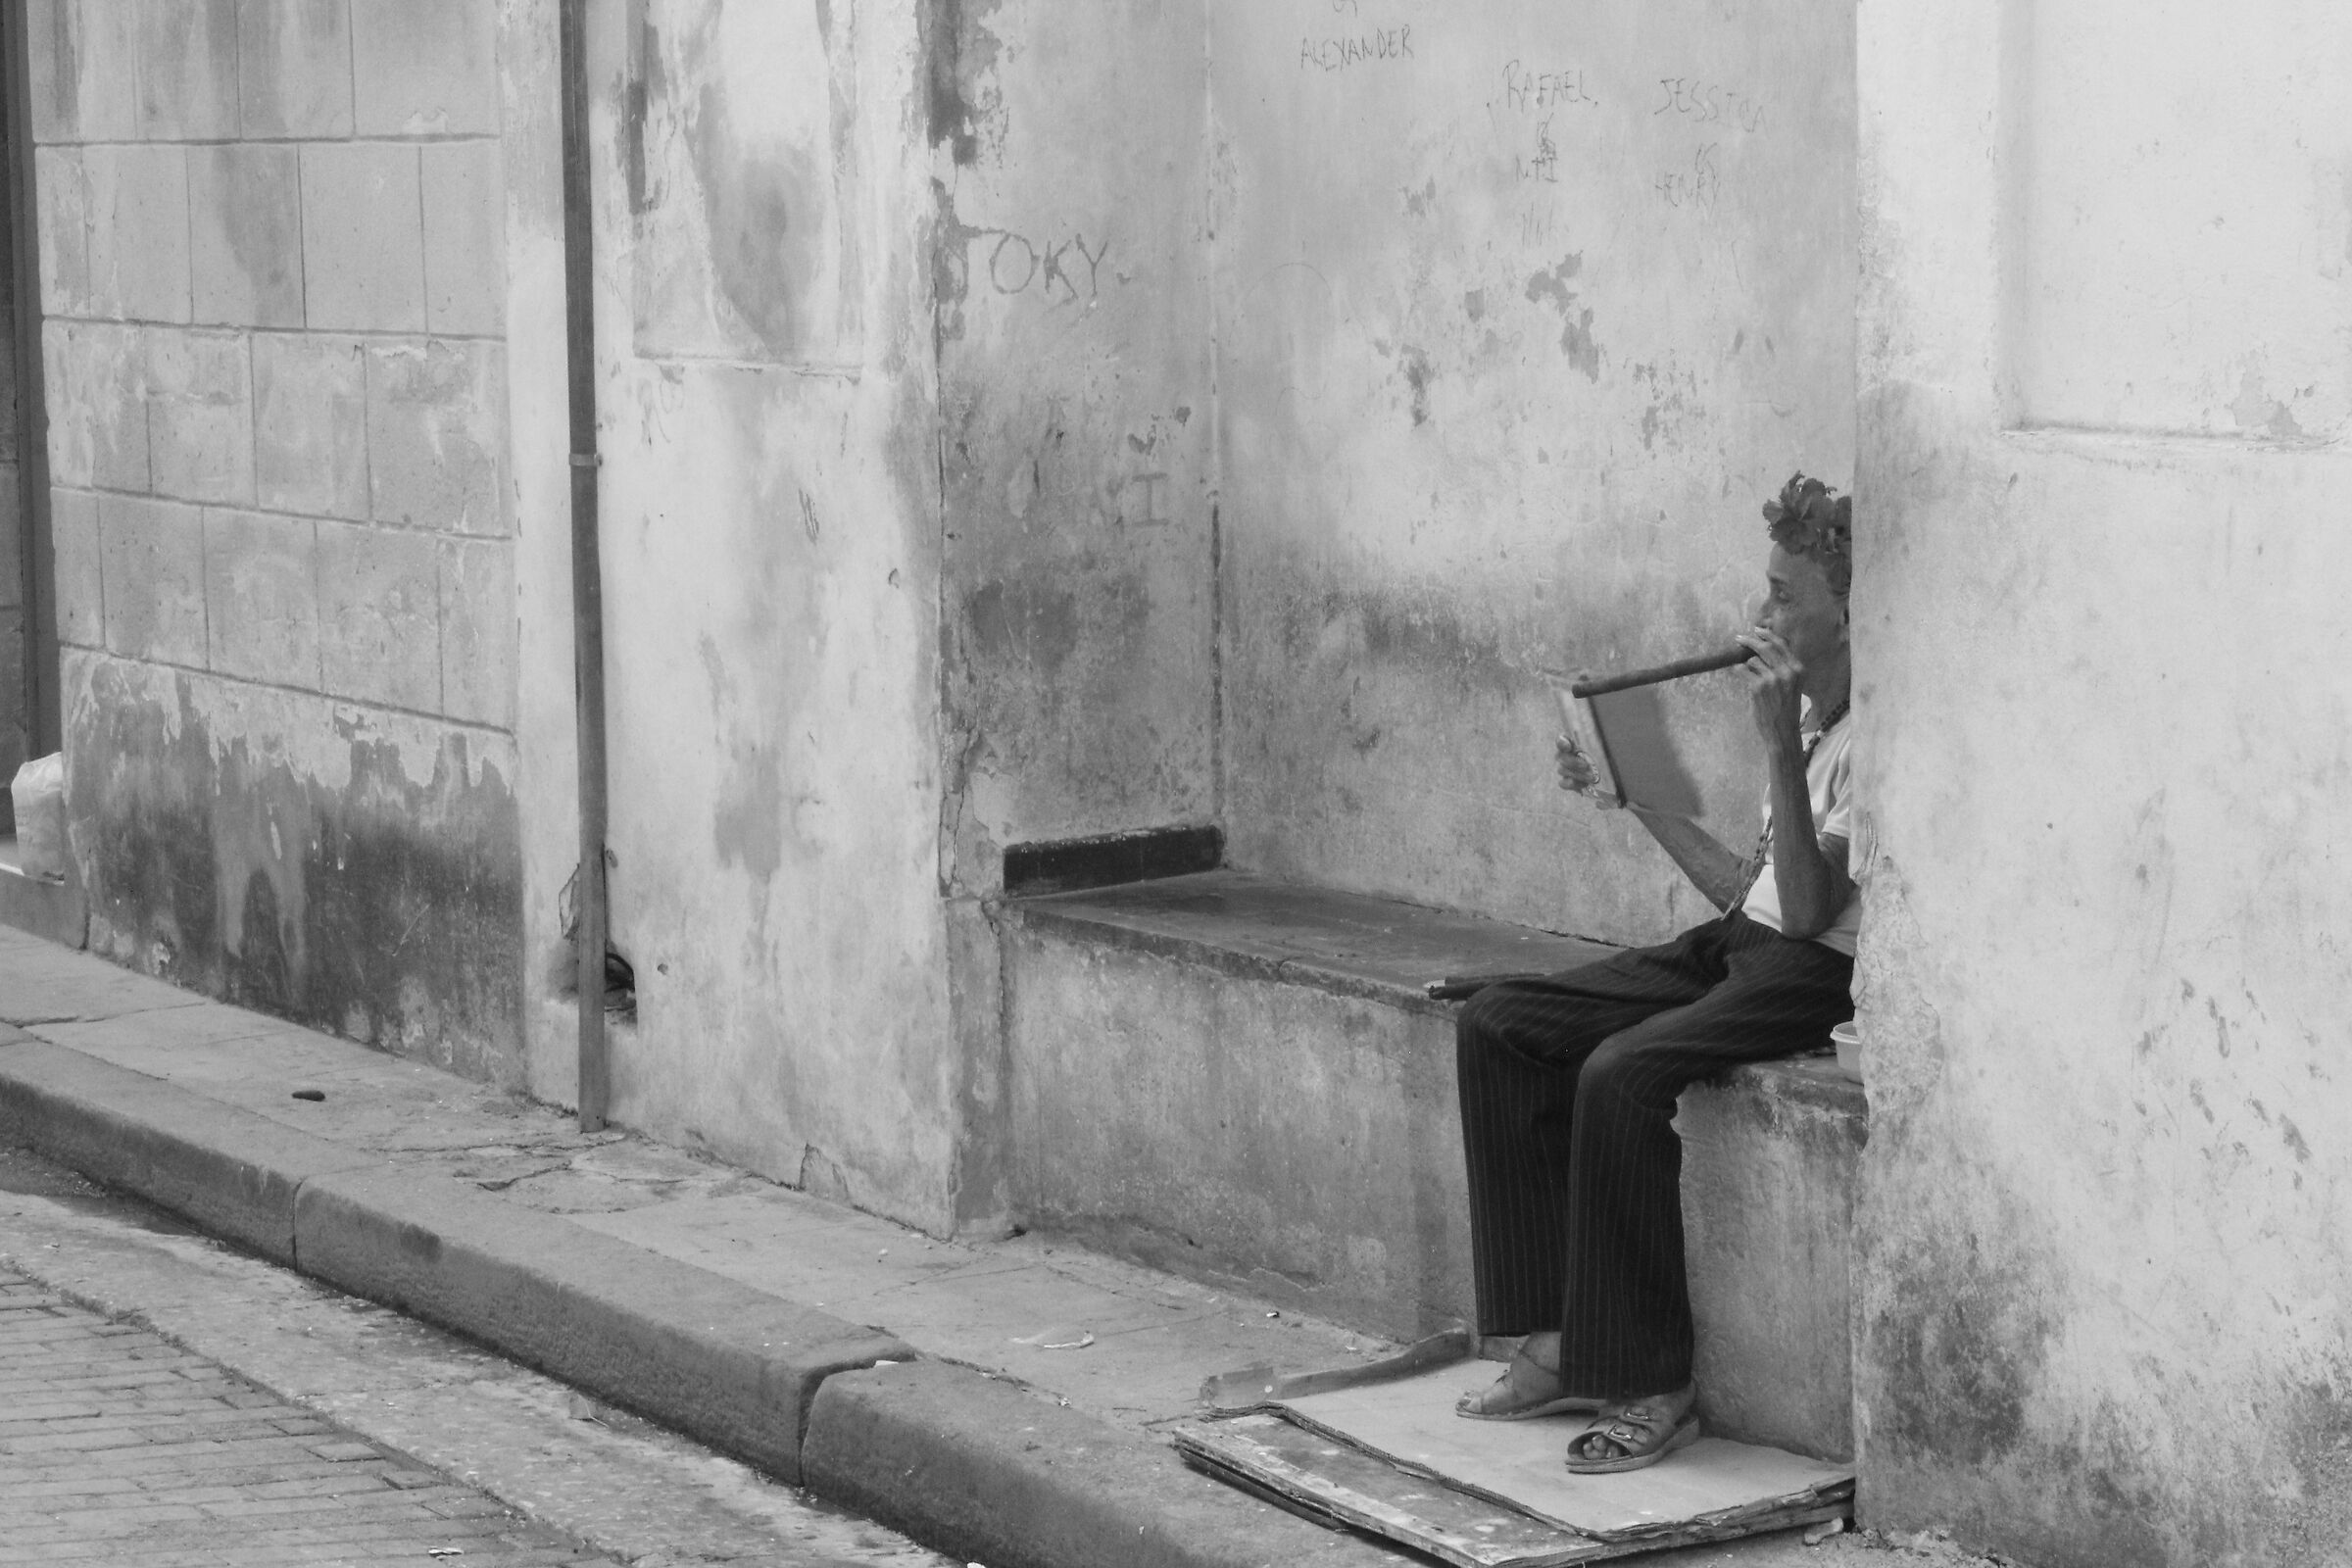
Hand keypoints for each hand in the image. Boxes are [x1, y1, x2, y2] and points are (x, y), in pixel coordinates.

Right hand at [1555, 734, 1622, 808]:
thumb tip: (1610, 737)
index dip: (1561, 742)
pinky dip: (1573, 784)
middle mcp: (1565, 755)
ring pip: (1562, 770)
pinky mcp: (1566, 781)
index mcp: (1572, 743)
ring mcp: (1564, 769)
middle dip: (1573, 762)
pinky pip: (1563, 783)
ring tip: (1591, 777)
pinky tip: (1584, 784)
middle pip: (1560, 757)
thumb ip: (1600, 743)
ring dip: (1577, 774)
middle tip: (1586, 766)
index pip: (1561, 739)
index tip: (1568, 746)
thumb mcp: (1605, 748)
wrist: (1605, 776)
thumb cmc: (1604, 758)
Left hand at [1737, 628, 1805, 755]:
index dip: (1767, 635)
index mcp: (1798, 669)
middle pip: (1765, 647)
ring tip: (1750, 676)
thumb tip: (1766, 647)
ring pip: (1752, 660)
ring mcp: (1772, 678)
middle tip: (1739, 639)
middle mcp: (1787, 671)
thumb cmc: (1786, 709)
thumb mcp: (1793, 685)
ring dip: (1747, 665)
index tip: (1757, 630)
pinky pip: (1743, 670)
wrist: (1782, 731)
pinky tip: (1741, 675)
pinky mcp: (1757, 687)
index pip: (1782, 644)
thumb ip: (1784, 667)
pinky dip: (1739, 671)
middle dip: (1750, 641)